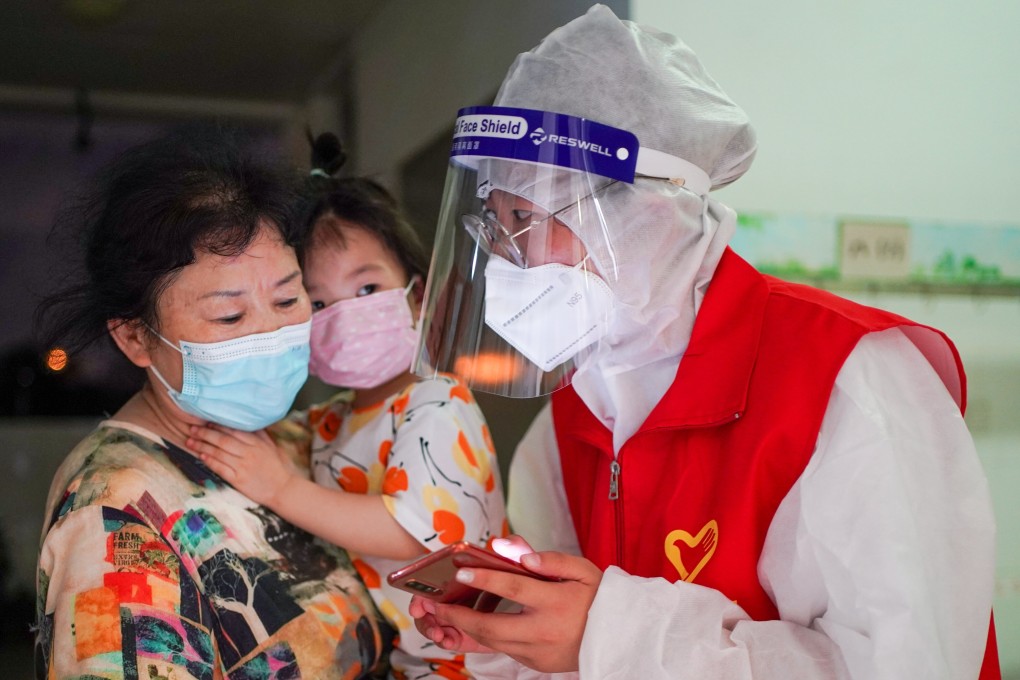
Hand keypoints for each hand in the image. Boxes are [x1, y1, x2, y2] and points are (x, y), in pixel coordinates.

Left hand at [187, 424, 292, 506]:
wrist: (282, 489)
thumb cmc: (276, 467)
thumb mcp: (271, 446)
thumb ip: (259, 434)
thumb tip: (248, 421)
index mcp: (257, 443)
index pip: (233, 430)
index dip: (217, 425)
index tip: (205, 421)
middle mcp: (249, 453)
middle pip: (222, 440)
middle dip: (205, 434)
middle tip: (192, 429)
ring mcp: (243, 466)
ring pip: (219, 453)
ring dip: (202, 446)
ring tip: (190, 441)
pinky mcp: (239, 480)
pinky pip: (220, 468)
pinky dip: (210, 461)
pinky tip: (201, 456)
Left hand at [410, 536, 603, 672]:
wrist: (618, 637)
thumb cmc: (598, 597)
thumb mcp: (582, 569)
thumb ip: (551, 560)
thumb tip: (520, 555)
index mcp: (557, 602)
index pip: (514, 588)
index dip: (485, 579)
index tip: (461, 571)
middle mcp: (545, 630)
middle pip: (493, 626)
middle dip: (460, 616)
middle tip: (438, 604)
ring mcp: (539, 652)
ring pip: (494, 643)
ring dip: (467, 629)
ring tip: (446, 615)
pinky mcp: (536, 664)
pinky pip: (504, 650)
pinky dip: (485, 638)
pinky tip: (471, 625)